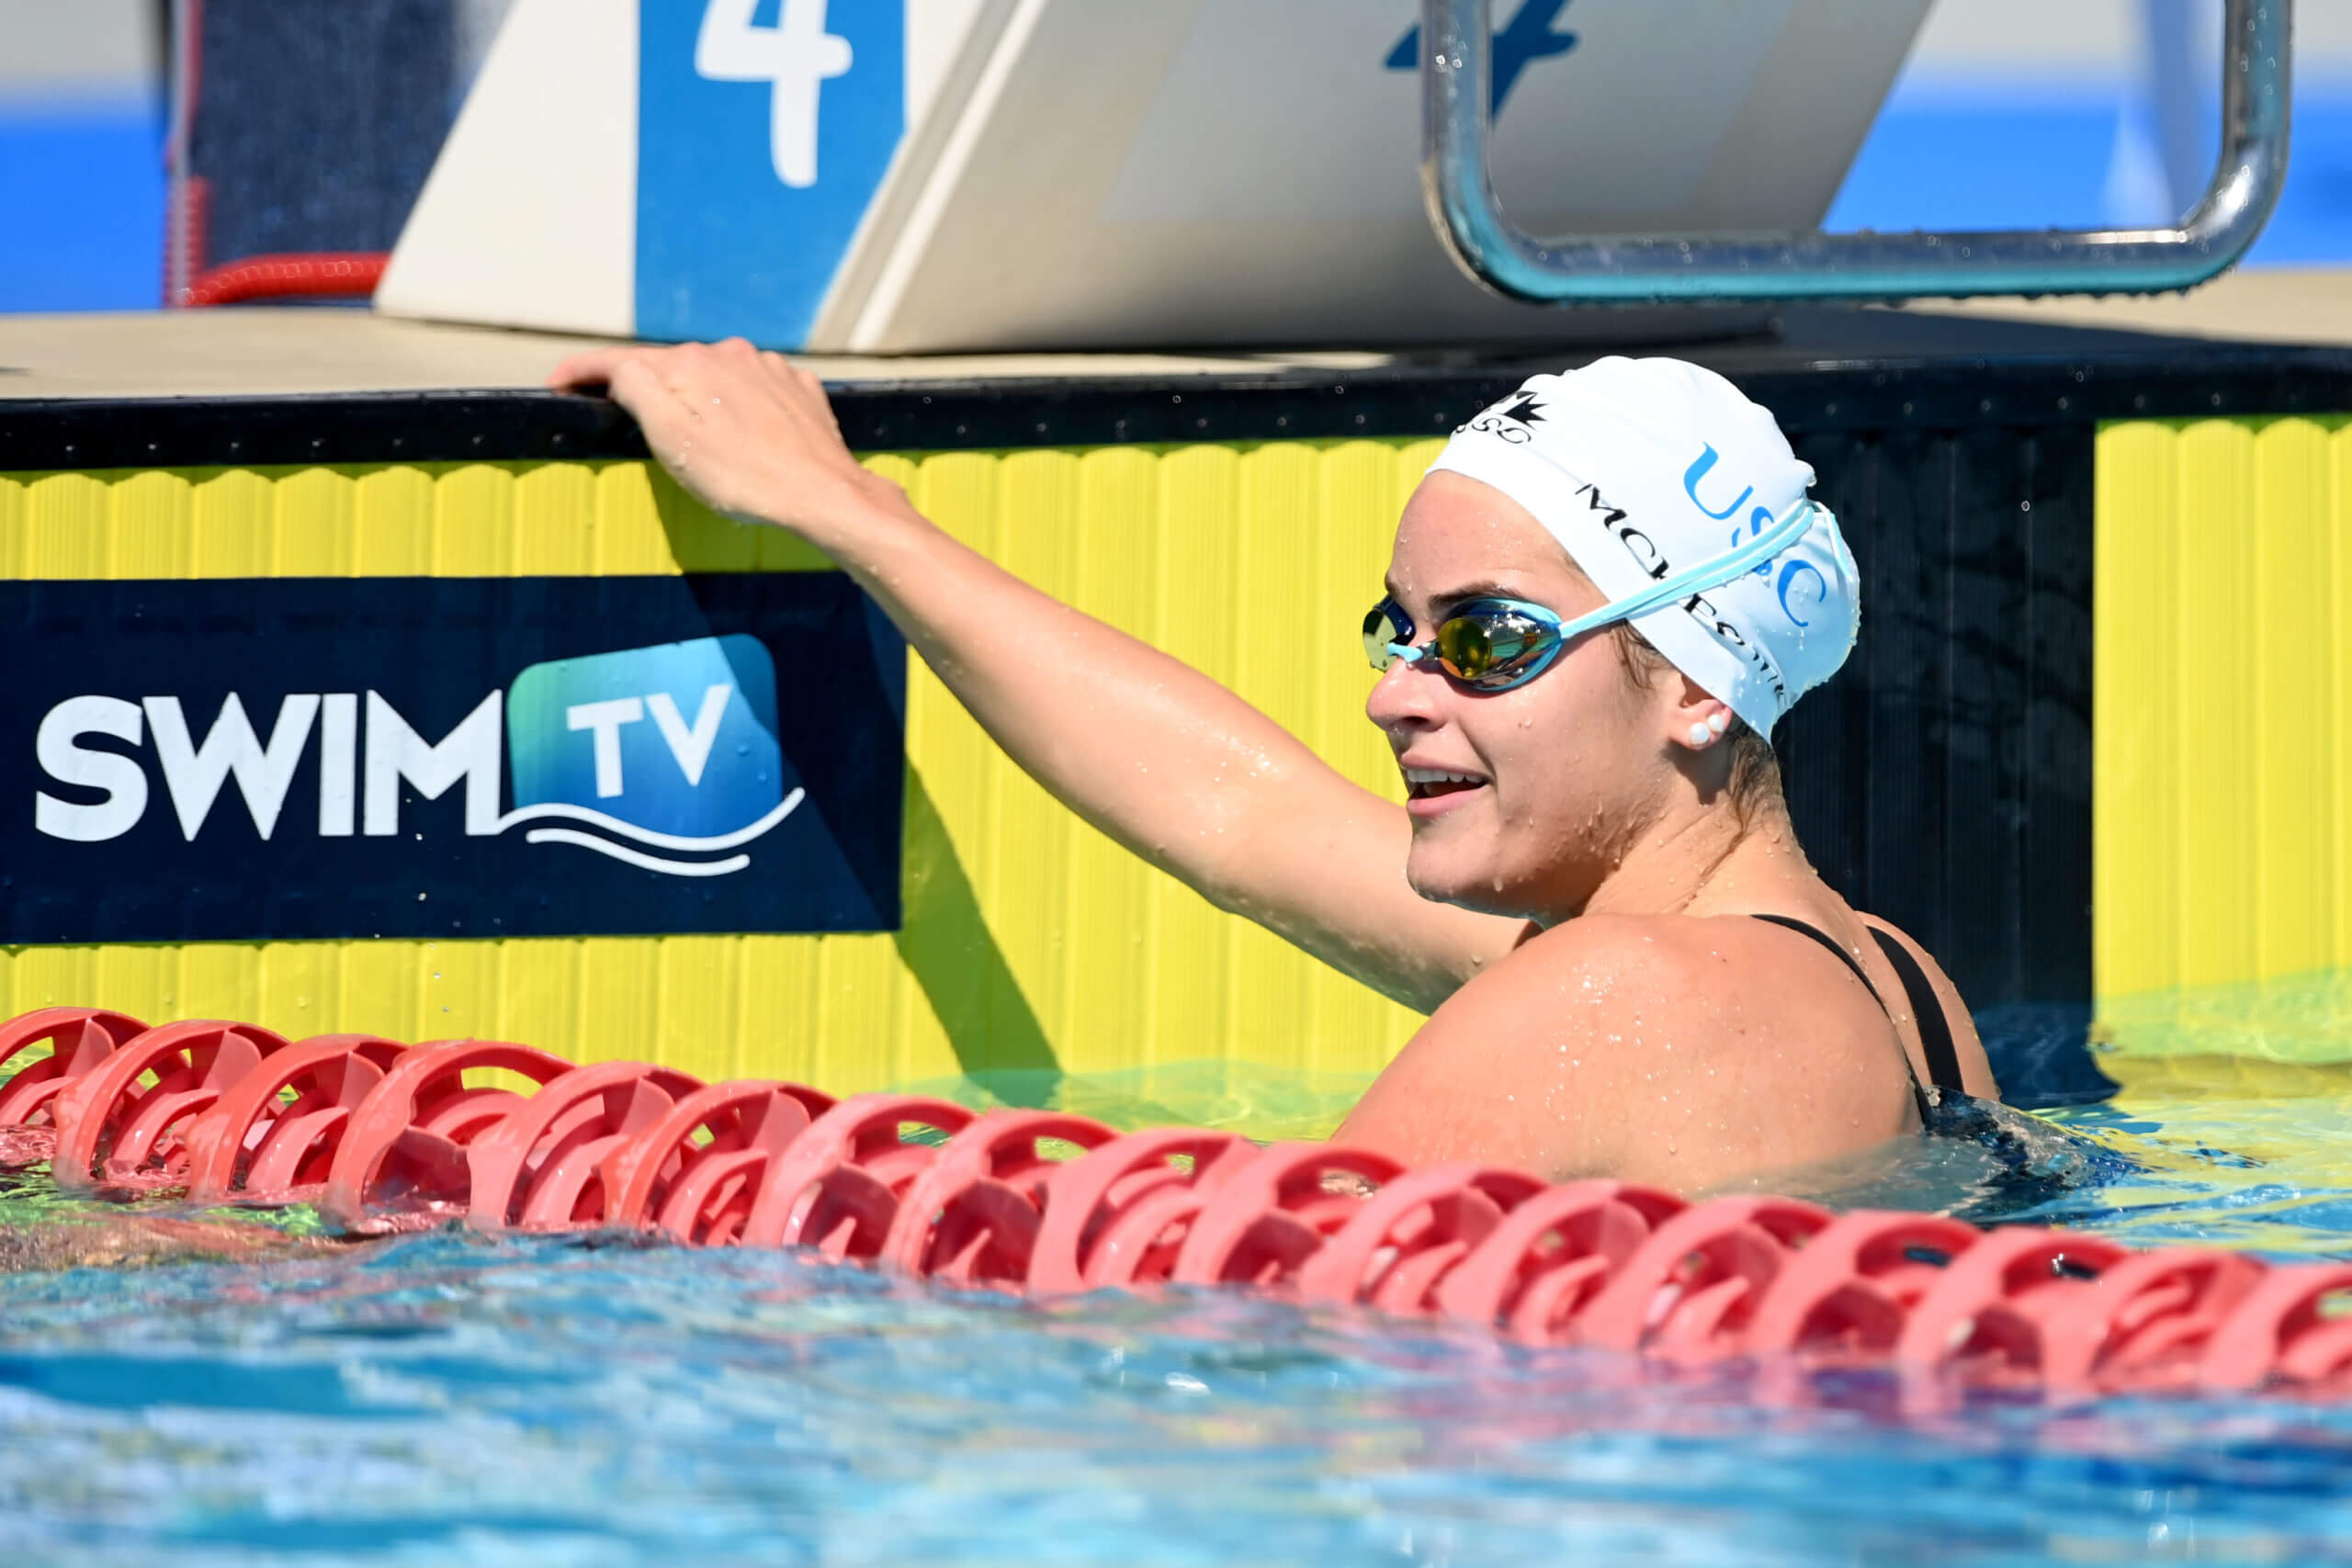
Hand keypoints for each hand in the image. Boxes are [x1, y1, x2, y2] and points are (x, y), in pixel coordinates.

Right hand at [546, 338, 906, 547]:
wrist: (822, 494)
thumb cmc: (742, 477)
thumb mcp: (670, 438)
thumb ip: (635, 389)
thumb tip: (619, 367)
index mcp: (688, 364)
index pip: (619, 361)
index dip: (581, 371)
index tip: (557, 384)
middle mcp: (728, 353)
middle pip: (668, 367)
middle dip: (644, 388)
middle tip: (624, 420)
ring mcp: (767, 368)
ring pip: (714, 377)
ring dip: (697, 398)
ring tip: (698, 439)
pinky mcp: (797, 388)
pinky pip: (754, 390)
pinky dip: (739, 405)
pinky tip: (744, 434)